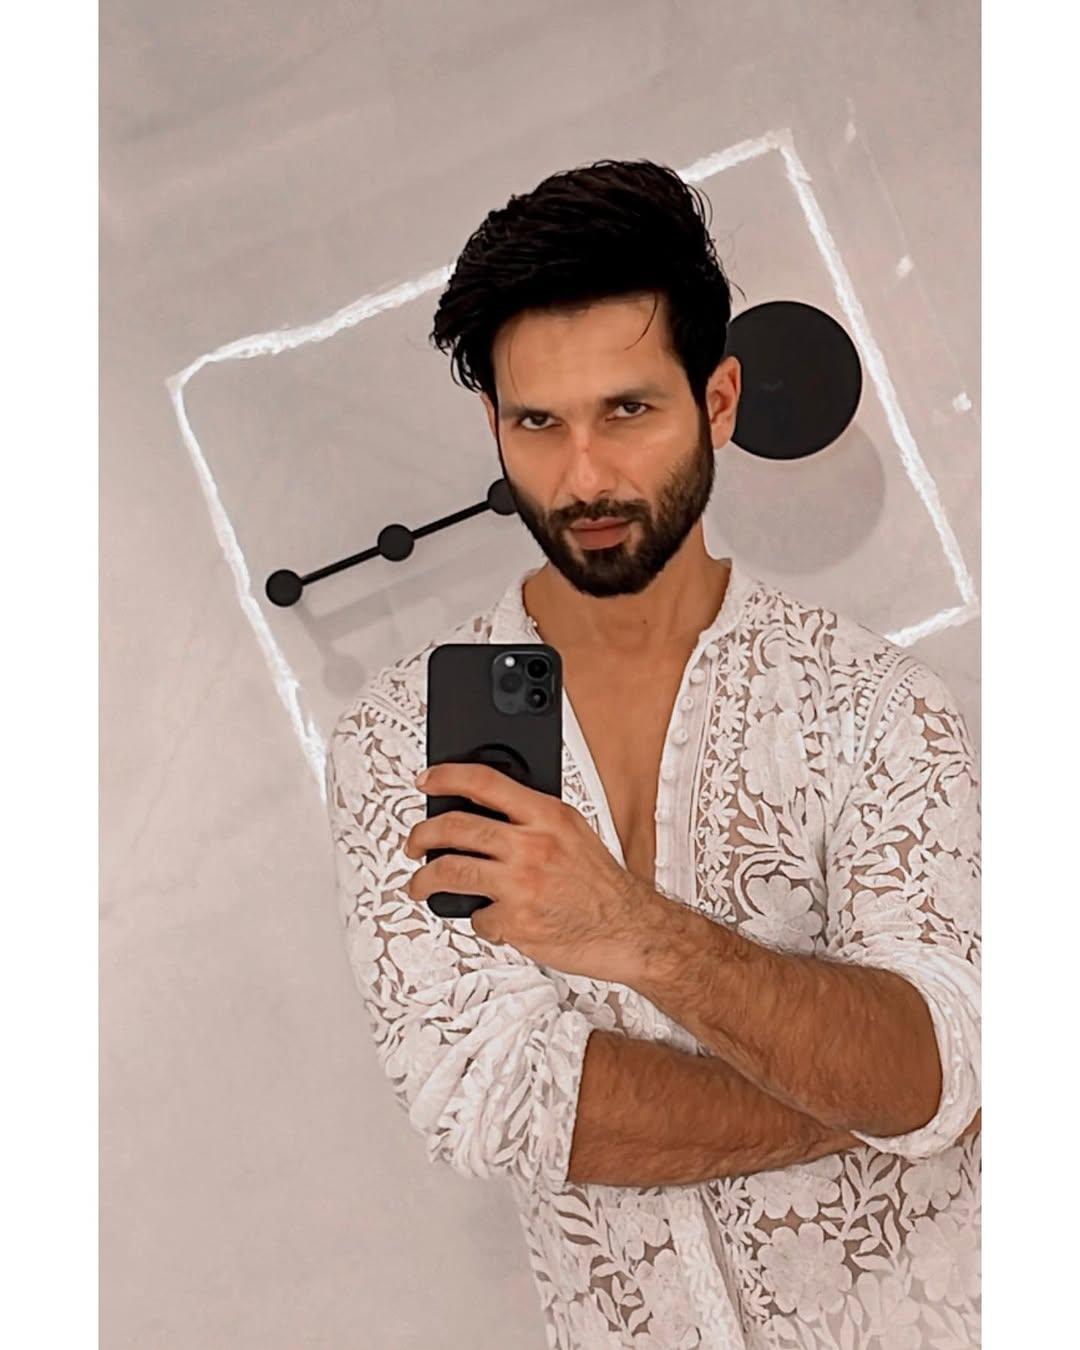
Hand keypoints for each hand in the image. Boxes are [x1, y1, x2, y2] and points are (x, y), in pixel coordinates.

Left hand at [403, 761, 661, 983]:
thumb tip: (487, 811)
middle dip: (421, 835)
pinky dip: (480, 920)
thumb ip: (533, 819)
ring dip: (423, 880)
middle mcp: (532, 845)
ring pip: (450, 871)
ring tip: (419, 885)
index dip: (447, 776)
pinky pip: (478, 917)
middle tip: (413, 843)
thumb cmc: (602, 884)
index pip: (485, 782)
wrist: (630, 930)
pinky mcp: (516, 921)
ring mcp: (521, 884)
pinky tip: (492, 919)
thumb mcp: (573, 832)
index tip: (427, 780)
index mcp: (547, 816)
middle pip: (455, 827)